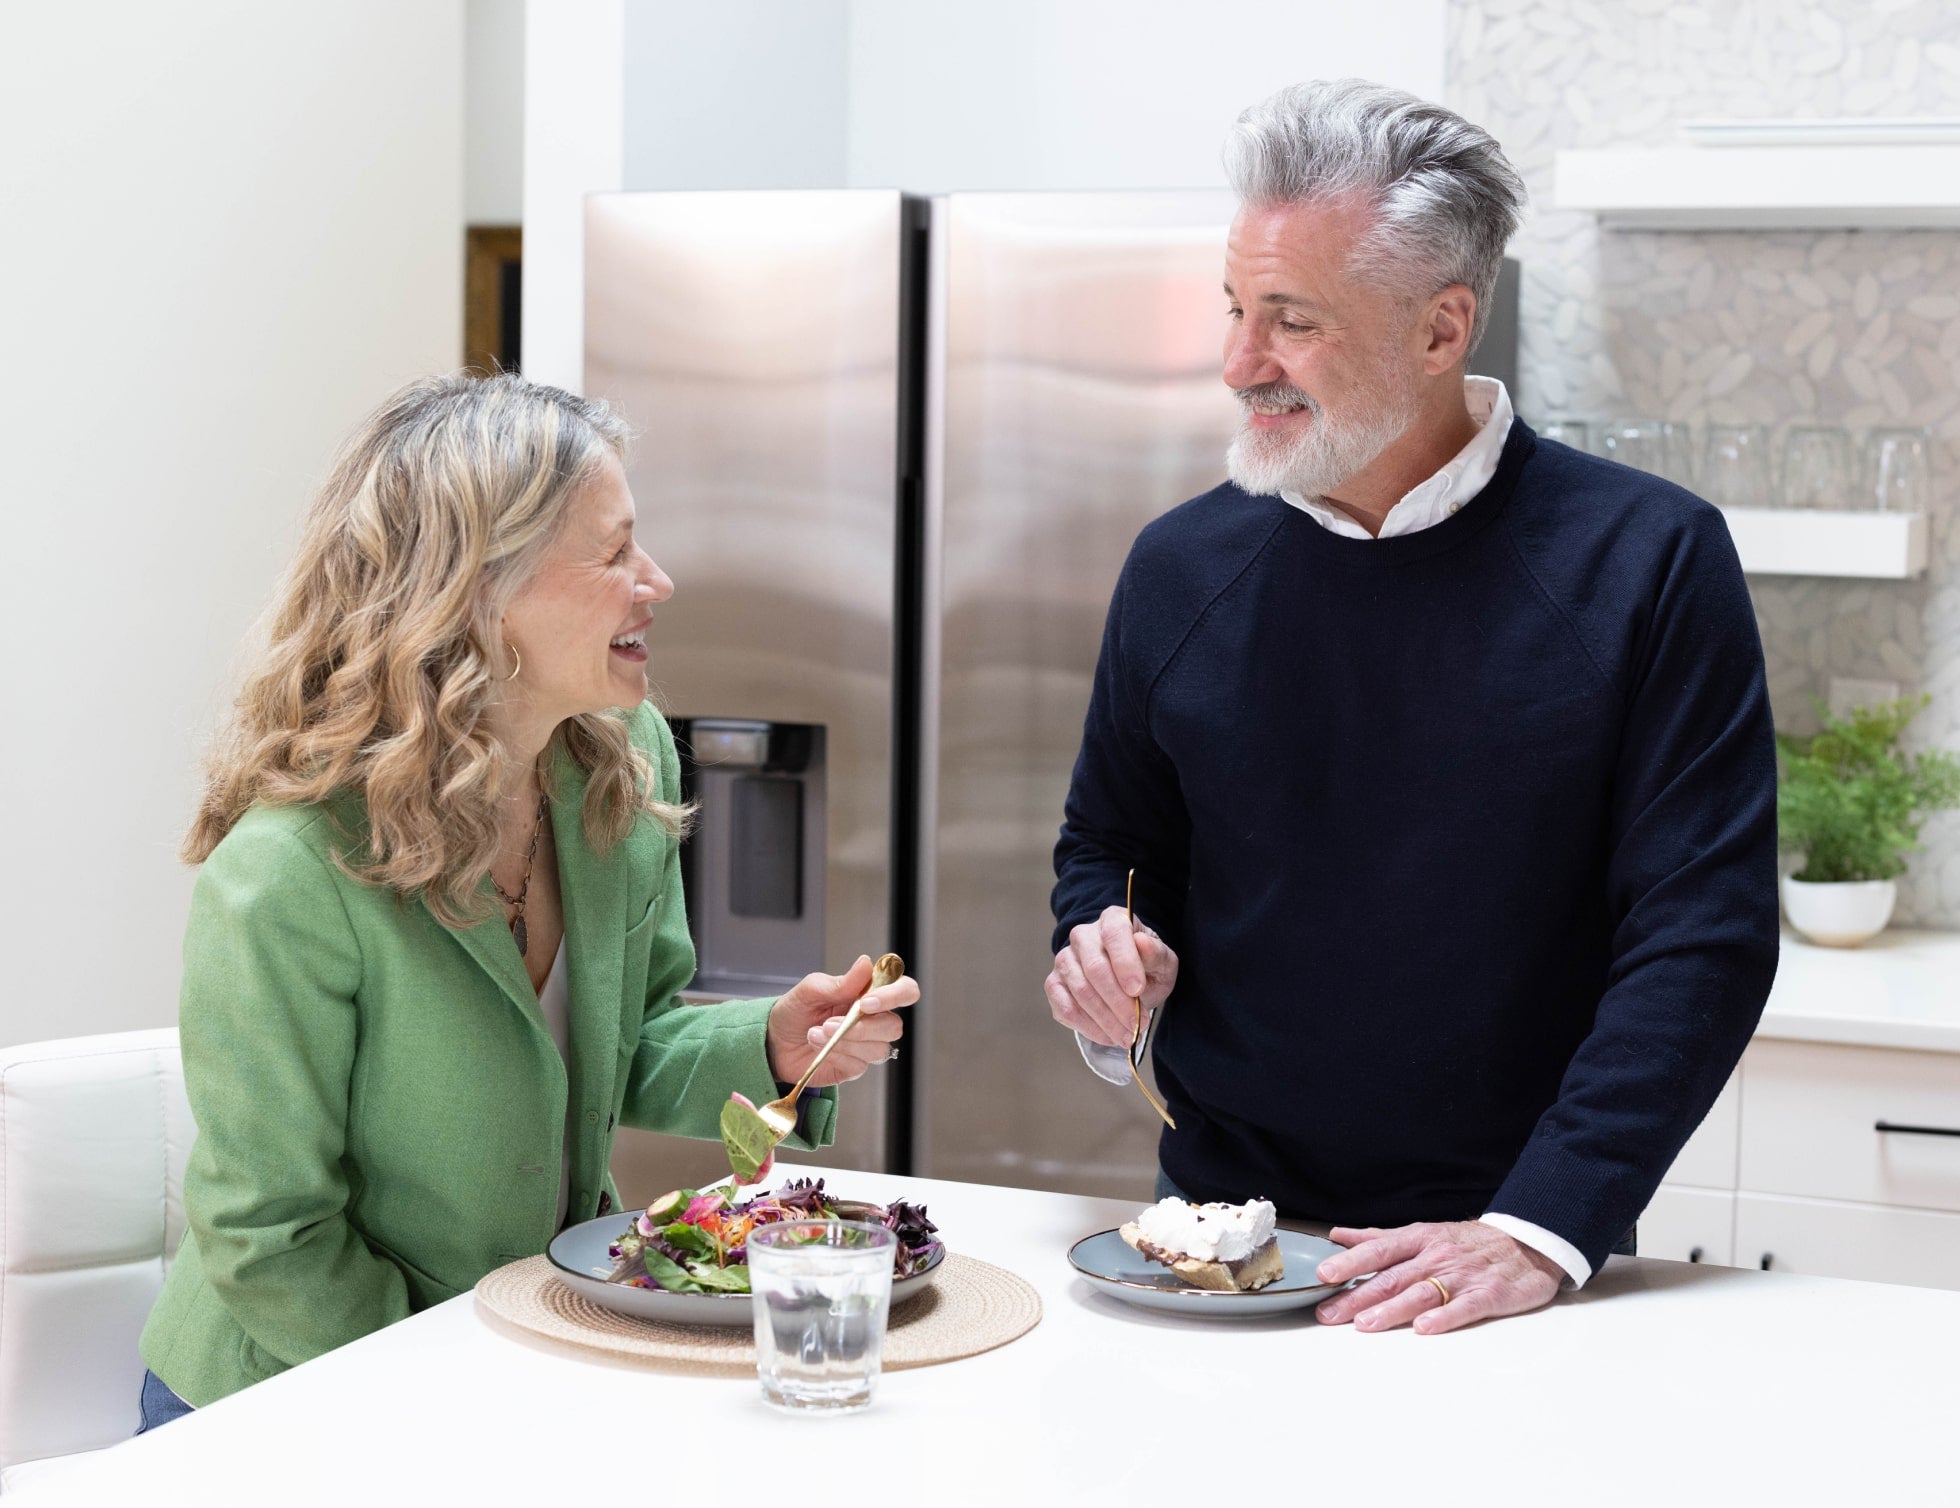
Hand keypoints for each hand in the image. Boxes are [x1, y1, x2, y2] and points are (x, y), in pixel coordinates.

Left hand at [765, 954, 915, 1088]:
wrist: (774, 1041)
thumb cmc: (795, 1011)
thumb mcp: (811, 990)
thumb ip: (841, 982)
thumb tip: (866, 963)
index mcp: (869, 994)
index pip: (904, 991)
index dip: (894, 996)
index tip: (867, 1002)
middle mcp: (873, 1020)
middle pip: (894, 1025)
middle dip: (863, 1027)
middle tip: (830, 1022)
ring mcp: (866, 1045)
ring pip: (878, 1048)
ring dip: (845, 1041)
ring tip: (816, 1033)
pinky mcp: (855, 1066)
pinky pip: (859, 1064)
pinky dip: (837, 1054)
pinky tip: (819, 1047)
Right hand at [1045, 905, 1178, 1047]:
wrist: (1126, 978)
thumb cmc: (1145, 967)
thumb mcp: (1162, 961)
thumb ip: (1156, 954)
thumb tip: (1142, 943)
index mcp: (1112, 920)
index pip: (1114, 933)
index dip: (1125, 962)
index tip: (1138, 990)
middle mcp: (1083, 936)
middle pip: (1095, 968)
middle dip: (1118, 1002)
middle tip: (1138, 1025)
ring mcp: (1064, 960)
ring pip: (1080, 991)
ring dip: (1106, 1020)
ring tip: (1127, 1036)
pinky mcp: (1054, 984)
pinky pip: (1065, 1008)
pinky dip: (1088, 1027)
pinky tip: (1108, 1036)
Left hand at [1311, 1220, 1563, 1334]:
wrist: (1528, 1243)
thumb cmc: (1468, 1242)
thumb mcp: (1423, 1232)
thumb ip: (1380, 1238)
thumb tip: (1339, 1236)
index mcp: (1419, 1239)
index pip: (1378, 1250)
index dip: (1350, 1262)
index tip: (1323, 1275)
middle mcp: (1437, 1256)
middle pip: (1393, 1277)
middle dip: (1359, 1296)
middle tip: (1330, 1313)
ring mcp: (1462, 1276)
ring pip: (1423, 1292)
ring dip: (1393, 1309)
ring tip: (1366, 1324)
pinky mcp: (1489, 1295)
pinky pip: (1465, 1306)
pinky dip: (1444, 1316)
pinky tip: (1425, 1327)